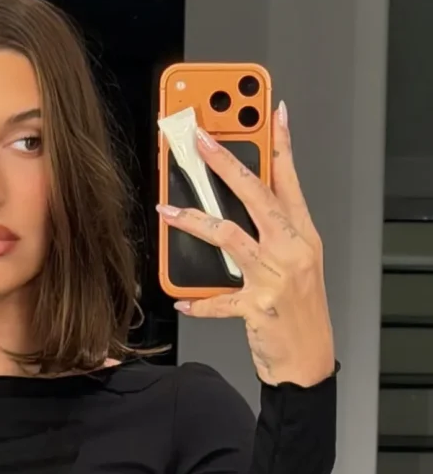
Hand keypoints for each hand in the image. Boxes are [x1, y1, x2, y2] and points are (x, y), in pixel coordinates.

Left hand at [157, 102, 334, 386]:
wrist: (307, 361)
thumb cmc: (299, 311)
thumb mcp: (297, 264)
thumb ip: (272, 233)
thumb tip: (235, 205)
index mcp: (302, 236)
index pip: (290, 180)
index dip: (281, 144)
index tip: (271, 112)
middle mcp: (292, 250)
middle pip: (256, 195)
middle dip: (226, 163)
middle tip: (199, 140)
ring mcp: (275, 277)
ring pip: (229, 236)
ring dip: (193, 220)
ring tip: (166, 209)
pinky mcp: (258, 306)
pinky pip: (219, 299)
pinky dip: (198, 301)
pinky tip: (181, 300)